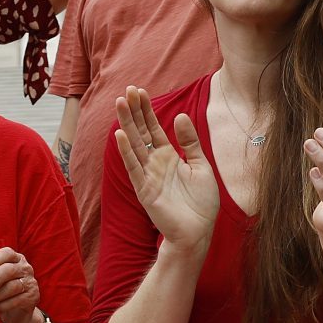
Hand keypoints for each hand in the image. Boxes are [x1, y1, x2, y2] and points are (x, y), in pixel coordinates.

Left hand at [0, 247, 45, 322]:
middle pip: (7, 271)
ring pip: (12, 286)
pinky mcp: (34, 296)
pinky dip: (4, 305)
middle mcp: (25, 267)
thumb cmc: (0, 292)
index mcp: (14, 257)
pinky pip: (18, 300)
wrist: (17, 312)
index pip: (5, 254)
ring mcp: (31, 281)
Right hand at [112, 87, 219, 251]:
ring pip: (134, 145)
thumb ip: (190, 142)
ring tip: (120, 103)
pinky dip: (127, 152)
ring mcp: (148, 175)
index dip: (146, 110)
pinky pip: (134, 167)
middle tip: (127, 89)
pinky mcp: (145, 190)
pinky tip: (120, 135)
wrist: (198, 232)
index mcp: (168, 157)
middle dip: (134, 111)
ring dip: (126, 124)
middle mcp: (155, 163)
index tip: (139, 91)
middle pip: (140, 132)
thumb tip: (179, 116)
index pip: (153, 128)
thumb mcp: (201, 166)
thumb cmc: (201, 203)